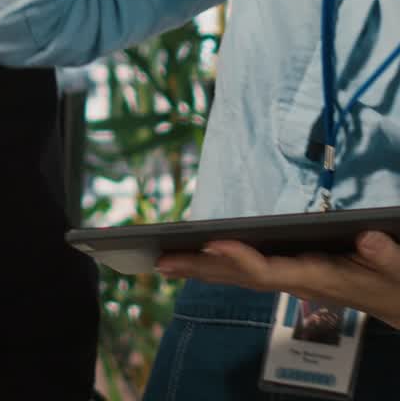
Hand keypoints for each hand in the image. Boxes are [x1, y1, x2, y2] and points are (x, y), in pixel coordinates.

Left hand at [155, 232, 399, 327]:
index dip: (239, 258)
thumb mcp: (396, 265)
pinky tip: (199, 257)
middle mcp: (297, 281)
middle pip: (241, 276)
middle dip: (201, 268)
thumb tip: (370, 236)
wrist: (397, 299)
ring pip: (239, 275)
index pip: (270, 270)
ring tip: (164, 258)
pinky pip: (248, 270)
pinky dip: (221, 264)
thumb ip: (386, 253)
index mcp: (318, 277)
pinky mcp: (291, 273)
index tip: (210, 242)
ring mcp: (291, 280)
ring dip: (202, 268)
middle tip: (159, 260)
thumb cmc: (393, 278)